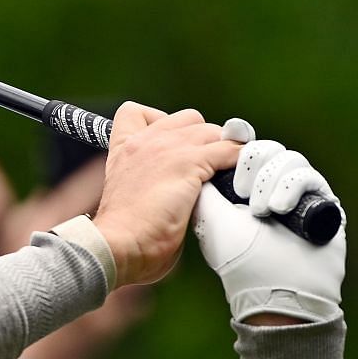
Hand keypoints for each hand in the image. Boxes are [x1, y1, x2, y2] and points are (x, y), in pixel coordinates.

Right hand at [92, 104, 243, 285]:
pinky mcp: (189, 163)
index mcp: (124, 149)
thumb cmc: (122, 235)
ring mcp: (167, 150)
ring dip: (224, 150)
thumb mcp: (128, 193)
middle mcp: (145, 142)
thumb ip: (149, 179)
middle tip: (207, 165)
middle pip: (188, 118)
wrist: (118, 245)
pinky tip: (238, 180)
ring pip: (213, 132)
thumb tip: (178, 190)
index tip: (171, 145)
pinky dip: (239, 161)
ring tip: (225, 173)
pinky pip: (229, 151)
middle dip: (202, 138)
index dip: (161, 122)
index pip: (136, 112)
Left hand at [194, 128, 345, 323]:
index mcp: (242, 190)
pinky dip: (290, 186)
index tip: (226, 143)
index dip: (235, 146)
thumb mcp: (211, 218)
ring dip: (269, 180)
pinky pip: (307, 175)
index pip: (242, 152)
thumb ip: (205, 186)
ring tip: (260, 210)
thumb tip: (202, 159)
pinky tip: (278, 208)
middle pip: (265, 149)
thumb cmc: (239, 259)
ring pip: (287, 157)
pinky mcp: (321, 201)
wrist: (275, 289)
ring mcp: (296, 193)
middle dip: (251, 163)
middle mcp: (270, 188)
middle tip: (239, 191)